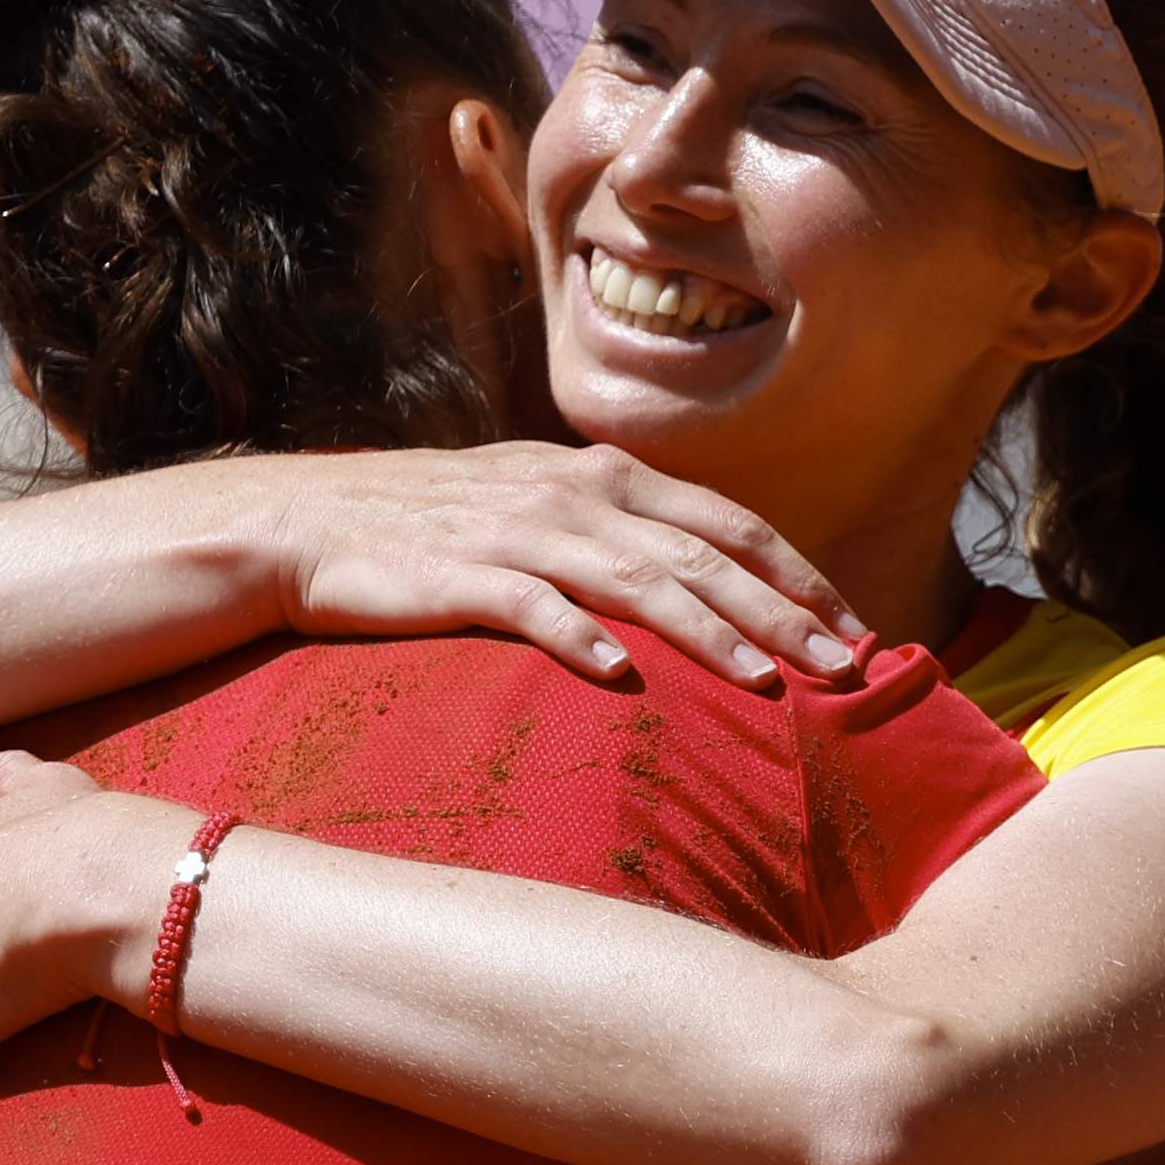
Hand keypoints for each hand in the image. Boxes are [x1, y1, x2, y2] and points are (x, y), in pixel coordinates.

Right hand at [232, 442, 872, 691]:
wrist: (305, 525)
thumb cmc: (433, 532)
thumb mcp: (540, 514)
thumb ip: (618, 540)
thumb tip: (703, 590)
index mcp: (603, 477)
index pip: (728, 523)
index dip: (799, 576)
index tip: (860, 629)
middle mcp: (574, 495)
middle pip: (703, 555)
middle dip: (784, 614)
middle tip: (849, 668)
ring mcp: (517, 531)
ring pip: (637, 582)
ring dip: (709, 633)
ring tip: (768, 686)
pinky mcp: (459, 575)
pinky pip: (532, 608)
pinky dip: (579, 639)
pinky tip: (622, 679)